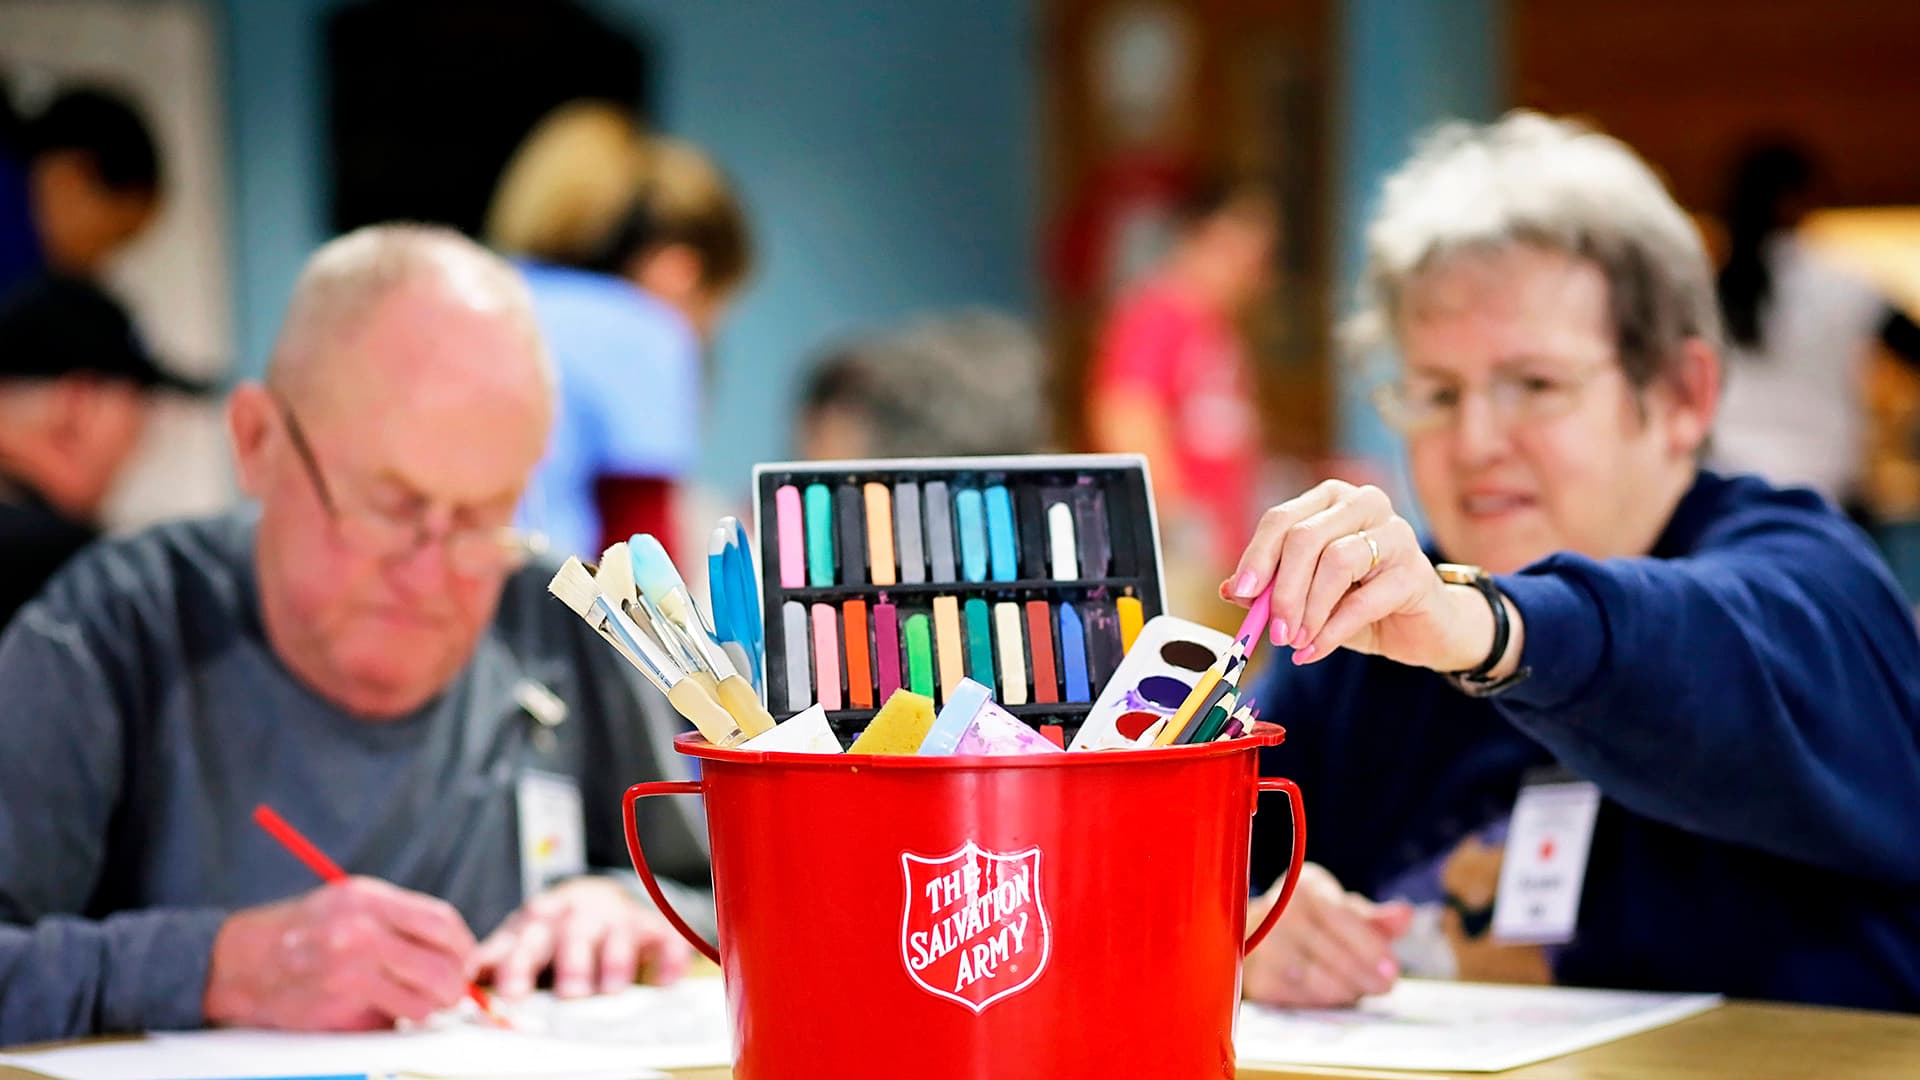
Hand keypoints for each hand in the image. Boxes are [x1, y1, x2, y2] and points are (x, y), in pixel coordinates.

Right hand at [204, 876, 477, 1030]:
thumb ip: (401, 920)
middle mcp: (360, 934)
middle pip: (443, 968)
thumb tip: (457, 950)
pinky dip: (392, 1022)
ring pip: (423, 1004)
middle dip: (455, 986)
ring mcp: (348, 974)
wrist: (236, 962)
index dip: (464, 947)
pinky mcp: (336, 1010)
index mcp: (369, 900)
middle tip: (450, 992)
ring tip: (408, 1001)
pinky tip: (375, 1008)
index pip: (443, 924)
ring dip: (424, 1009)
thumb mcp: (351, 902)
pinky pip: (389, 1024)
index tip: (467, 960)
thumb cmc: (303, 930)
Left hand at [475, 877, 692, 998]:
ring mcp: (616, 920)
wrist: (596, 895)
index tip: (512, 995)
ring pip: (616, 936)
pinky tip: (668, 980)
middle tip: (570, 994)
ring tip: (612, 990)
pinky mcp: (651, 928)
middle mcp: (576, 917)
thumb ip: (497, 958)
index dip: (518, 967)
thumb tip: (461, 980)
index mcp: (538, 921)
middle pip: (572, 936)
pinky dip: (669, 959)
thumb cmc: (552, 930)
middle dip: (571, 964)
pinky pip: (665, 939)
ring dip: (614, 962)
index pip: (524, 942)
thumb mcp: (521, 937)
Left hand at [1223, 480, 1514, 673]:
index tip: (1242, 593)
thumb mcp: (1306, 595)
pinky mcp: (1415, 571)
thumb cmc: (1357, 601)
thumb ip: (1270, 588)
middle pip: (1306, 537)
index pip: (1282, 519)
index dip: (1257, 556)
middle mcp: (1363, 505)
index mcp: (1330, 500)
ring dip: (1309, 609)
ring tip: (1295, 640)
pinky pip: (1365, 599)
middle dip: (1283, 589)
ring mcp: (1395, 533)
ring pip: (1336, 561)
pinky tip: (1315, 649)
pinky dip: (1333, 629)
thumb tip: (1231, 590)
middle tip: (1273, 630)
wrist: (1420, 627)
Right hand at [1243, 863, 1412, 1007]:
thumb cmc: (1312, 920)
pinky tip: (1332, 994)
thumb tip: (1404, 916)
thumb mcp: (1343, 911)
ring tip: (1357, 989)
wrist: (1261, 936)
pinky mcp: (1259, 979)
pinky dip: (1322, 1002)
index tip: (1392, 969)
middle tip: (1384, 986)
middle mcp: (1278, 912)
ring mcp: (1264, 946)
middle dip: (1364, 975)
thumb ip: (1375, 918)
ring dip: (1346, 990)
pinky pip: (1301, 999)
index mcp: (1304, 887)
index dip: (1370, 946)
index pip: (1342, 918)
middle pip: (1333, 954)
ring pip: (1318, 981)